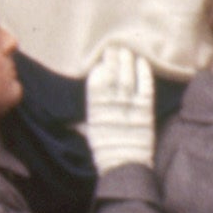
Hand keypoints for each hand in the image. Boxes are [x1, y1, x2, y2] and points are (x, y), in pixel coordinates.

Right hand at [83, 42, 158, 173]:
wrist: (124, 164)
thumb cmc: (104, 150)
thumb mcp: (88, 132)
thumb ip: (79, 121)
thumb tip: (67, 119)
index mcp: (95, 108)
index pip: (96, 81)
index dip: (100, 67)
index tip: (102, 58)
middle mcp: (111, 104)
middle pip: (113, 74)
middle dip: (114, 59)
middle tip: (115, 47)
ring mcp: (129, 106)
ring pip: (128, 77)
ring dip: (128, 62)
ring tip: (128, 51)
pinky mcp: (145, 110)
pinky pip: (146, 87)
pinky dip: (145, 73)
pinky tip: (143, 62)